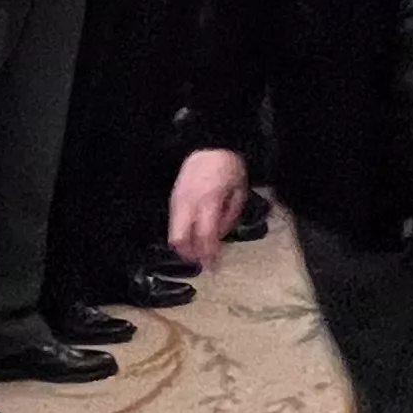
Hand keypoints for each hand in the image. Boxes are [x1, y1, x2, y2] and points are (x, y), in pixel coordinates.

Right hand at [166, 146, 250, 270]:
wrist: (211, 145)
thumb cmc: (229, 167)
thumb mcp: (240, 192)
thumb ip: (229, 217)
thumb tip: (220, 237)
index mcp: (208, 201)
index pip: (205, 236)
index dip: (209, 255)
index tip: (215, 266)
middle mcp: (188, 203)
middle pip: (180, 239)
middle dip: (191, 255)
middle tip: (205, 262)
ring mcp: (178, 200)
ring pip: (173, 233)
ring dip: (186, 247)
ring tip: (200, 252)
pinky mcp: (174, 198)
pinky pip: (174, 223)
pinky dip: (182, 234)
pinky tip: (194, 237)